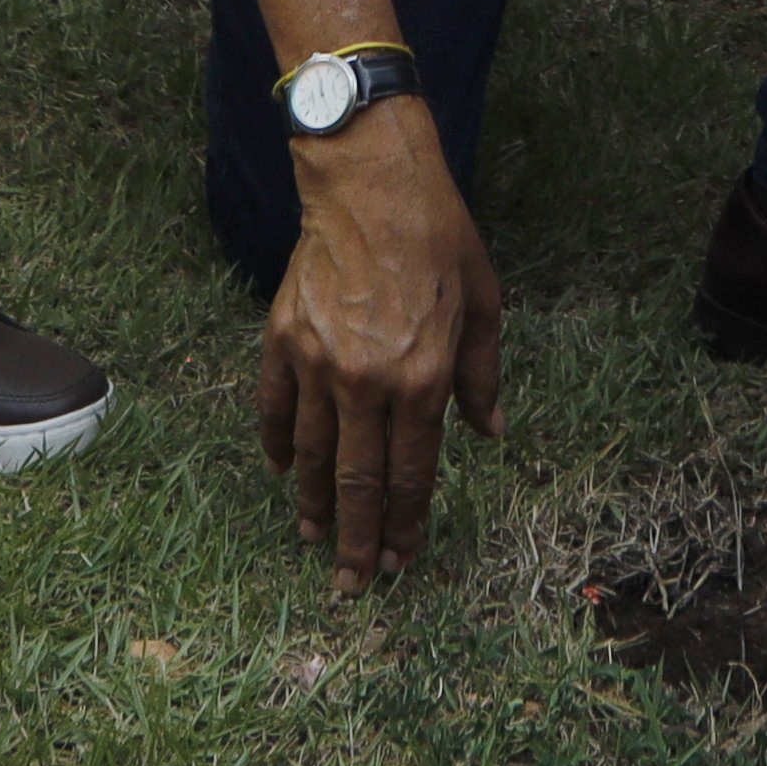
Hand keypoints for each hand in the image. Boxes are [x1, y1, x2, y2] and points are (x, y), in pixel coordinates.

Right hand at [256, 106, 505, 589]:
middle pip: (359, 482)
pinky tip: (283, 473)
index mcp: (424, 378)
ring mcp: (318, 363)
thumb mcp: (484, 303)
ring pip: (312, 456)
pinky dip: (276, 446)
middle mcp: (368, 381)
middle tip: (352, 585)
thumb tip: (491, 433)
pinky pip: (275, 409)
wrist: (371, 180)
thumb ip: (482, 376)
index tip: (402, 559)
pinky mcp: (282, 340)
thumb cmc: (438, 237)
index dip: (406, 525)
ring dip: (314, 504)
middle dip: (358, 540)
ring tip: (316, 539)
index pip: (412, 474)